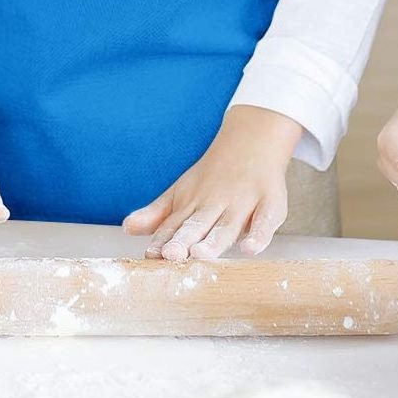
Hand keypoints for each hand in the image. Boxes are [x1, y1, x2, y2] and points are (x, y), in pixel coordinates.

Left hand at [122, 106, 297, 260]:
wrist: (251, 141)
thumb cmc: (212, 178)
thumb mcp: (182, 193)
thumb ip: (157, 215)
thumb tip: (127, 228)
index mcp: (192, 205)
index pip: (174, 226)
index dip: (164, 241)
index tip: (152, 256)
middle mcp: (215, 205)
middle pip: (198, 225)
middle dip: (184, 241)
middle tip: (172, 255)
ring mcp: (243, 204)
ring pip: (228, 226)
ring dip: (215, 241)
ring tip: (201, 254)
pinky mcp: (270, 204)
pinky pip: (266, 221)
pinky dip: (259, 234)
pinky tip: (250, 248)